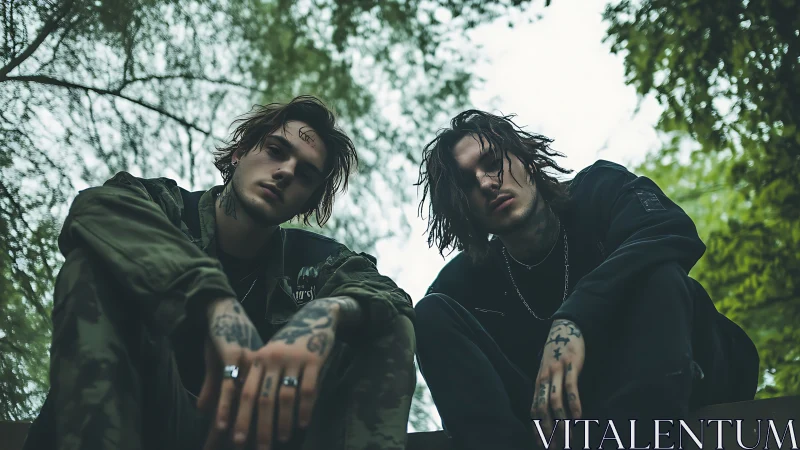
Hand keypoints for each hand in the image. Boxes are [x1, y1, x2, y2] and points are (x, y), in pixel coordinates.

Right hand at [197, 299, 263, 446]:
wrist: (222, 308)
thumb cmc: (222, 337)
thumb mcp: (218, 364)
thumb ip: (213, 388)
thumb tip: (201, 411)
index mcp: (259, 376)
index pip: (259, 407)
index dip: (255, 428)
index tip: (256, 446)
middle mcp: (256, 372)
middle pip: (255, 408)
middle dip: (253, 433)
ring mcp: (245, 364)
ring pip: (243, 401)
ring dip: (240, 426)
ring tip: (235, 446)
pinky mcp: (231, 357)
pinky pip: (228, 386)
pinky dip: (224, 407)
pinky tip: (221, 425)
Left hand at [227, 296, 358, 449]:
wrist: (315, 316)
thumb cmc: (287, 343)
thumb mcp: (267, 355)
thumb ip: (254, 377)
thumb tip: (234, 408)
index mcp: (258, 359)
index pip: (245, 392)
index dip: (240, 416)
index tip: (236, 439)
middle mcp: (273, 358)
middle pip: (264, 398)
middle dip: (261, 426)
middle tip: (261, 448)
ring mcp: (294, 358)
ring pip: (286, 397)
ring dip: (283, 421)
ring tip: (282, 438)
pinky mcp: (314, 359)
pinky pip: (308, 389)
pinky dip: (305, 409)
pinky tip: (303, 424)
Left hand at [531, 319, 584, 448]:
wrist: (565, 328)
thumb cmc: (557, 353)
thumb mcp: (549, 372)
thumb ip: (549, 389)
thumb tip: (551, 410)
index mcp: (539, 382)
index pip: (534, 410)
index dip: (536, 428)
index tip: (541, 445)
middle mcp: (544, 378)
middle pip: (542, 409)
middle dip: (547, 431)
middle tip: (555, 448)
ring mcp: (557, 372)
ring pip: (555, 402)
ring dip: (561, 423)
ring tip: (568, 439)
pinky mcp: (571, 365)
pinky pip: (570, 387)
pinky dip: (573, 403)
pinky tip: (578, 417)